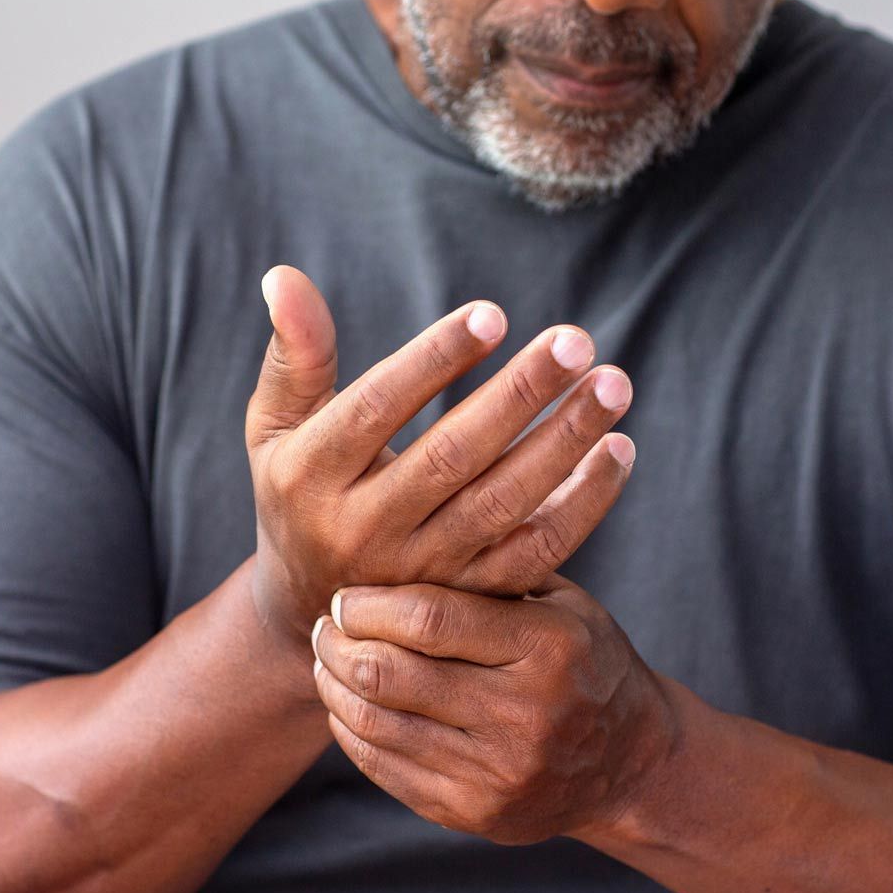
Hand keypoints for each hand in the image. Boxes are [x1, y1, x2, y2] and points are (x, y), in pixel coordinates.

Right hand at [246, 266, 635, 645]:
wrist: (314, 617)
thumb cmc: (300, 493)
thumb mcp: (275, 429)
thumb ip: (294, 355)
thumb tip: (285, 275)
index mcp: (310, 477)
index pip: (376, 409)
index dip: (434, 361)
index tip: (493, 314)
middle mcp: (365, 530)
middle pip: (453, 456)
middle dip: (520, 396)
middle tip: (576, 341)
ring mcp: (423, 573)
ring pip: (504, 503)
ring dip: (565, 442)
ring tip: (613, 385)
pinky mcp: (471, 599)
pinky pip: (537, 551)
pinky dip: (584, 503)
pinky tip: (618, 450)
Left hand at [307, 576, 679, 844]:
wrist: (630, 763)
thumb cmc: (581, 660)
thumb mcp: (562, 604)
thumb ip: (493, 575)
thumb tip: (400, 534)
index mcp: (549, 648)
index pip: (430, 620)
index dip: (369, 606)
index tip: (345, 597)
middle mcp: (526, 714)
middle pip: (391, 674)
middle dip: (339, 646)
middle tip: (324, 627)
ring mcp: (499, 773)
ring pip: (378, 724)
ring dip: (336, 688)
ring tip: (328, 662)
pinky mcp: (475, 813)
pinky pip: (386, 769)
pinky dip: (353, 732)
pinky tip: (347, 705)